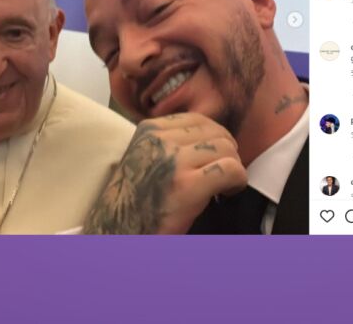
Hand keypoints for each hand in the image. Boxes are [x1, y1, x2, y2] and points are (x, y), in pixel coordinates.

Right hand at [83, 112, 246, 233]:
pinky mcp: (187, 187)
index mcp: (150, 130)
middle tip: (223, 175)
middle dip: (227, 154)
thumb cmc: (134, 200)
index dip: (215, 138)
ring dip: (233, 168)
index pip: (199, 120)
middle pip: (216, 133)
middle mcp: (160, 140)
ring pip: (226, 149)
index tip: (214, 157)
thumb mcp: (145, 157)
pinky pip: (230, 170)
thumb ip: (171, 141)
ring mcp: (174, 162)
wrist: (116, 232)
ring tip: (224, 185)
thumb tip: (212, 133)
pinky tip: (227, 192)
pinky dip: (237, 181)